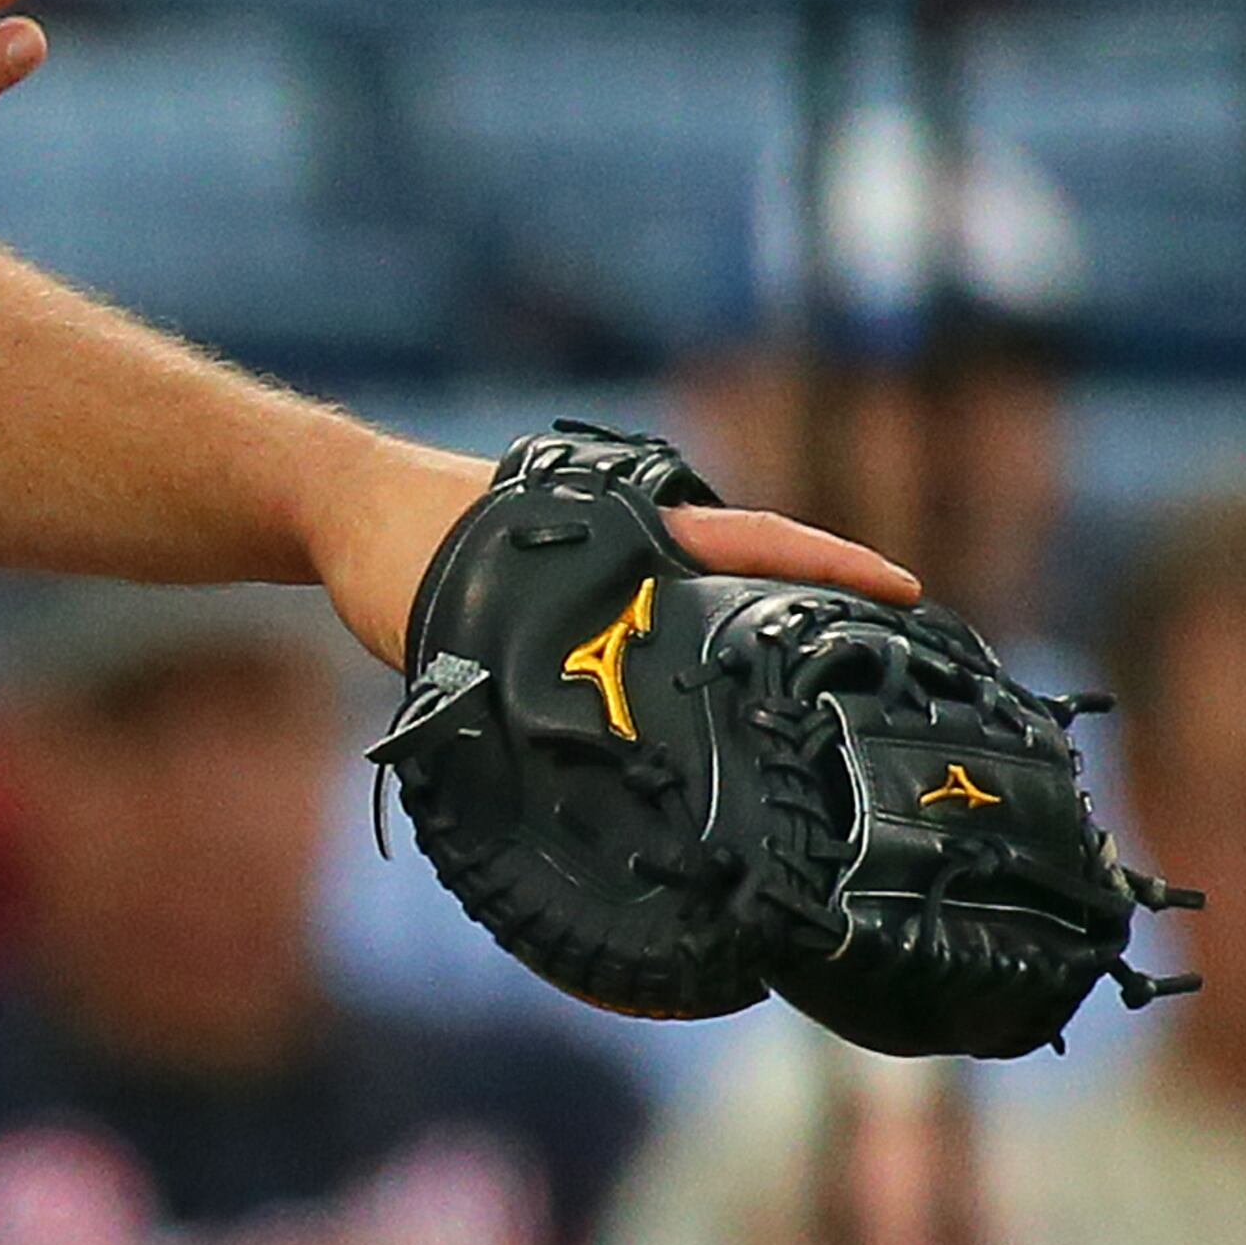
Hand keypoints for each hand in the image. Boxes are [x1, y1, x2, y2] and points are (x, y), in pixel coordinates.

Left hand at [313, 440, 919, 670]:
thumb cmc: (396, 549)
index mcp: (619, 529)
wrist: (338, 509)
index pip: (749, 540)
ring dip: (748, 637)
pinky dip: (678, 648)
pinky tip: (700, 705)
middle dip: (815, 612)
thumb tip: (569, 734)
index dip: (829, 567)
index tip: (907, 591)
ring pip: (697, 598)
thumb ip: (511, 671)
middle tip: (890, 668)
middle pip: (744, 571)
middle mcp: (623, 540)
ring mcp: (600, 560)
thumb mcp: (461, 611)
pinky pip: (641, 615)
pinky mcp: (565, 588)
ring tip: (818, 704)